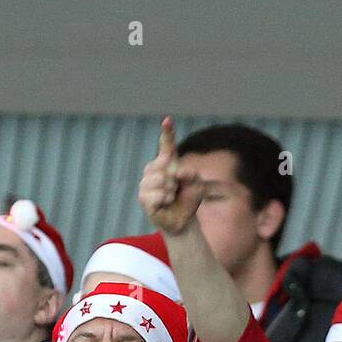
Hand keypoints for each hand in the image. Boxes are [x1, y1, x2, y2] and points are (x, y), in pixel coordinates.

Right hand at [139, 116, 204, 235]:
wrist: (183, 220)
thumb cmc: (189, 199)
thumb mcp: (197, 184)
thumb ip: (192, 174)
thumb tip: (177, 172)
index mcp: (167, 163)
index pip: (167, 145)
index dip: (167, 132)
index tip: (168, 120)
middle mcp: (153, 170)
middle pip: (164, 166)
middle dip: (176, 179)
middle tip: (176, 189)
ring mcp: (146, 184)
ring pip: (161, 181)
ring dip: (171, 191)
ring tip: (170, 197)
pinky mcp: (143, 198)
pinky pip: (157, 195)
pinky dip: (165, 200)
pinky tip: (165, 204)